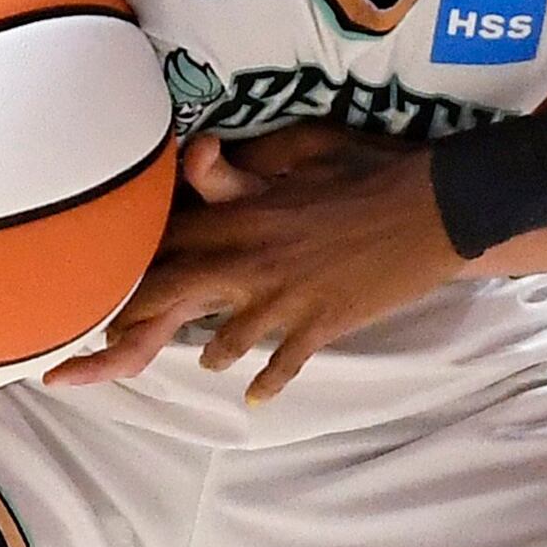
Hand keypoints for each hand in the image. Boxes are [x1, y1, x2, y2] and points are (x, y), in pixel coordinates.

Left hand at [61, 128, 451, 399]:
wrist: (438, 208)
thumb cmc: (372, 168)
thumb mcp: (304, 149)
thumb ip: (243, 164)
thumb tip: (195, 153)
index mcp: (243, 217)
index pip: (167, 243)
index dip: (131, 264)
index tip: (108, 280)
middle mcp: (252, 263)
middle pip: (172, 297)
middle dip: (134, 325)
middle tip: (111, 349)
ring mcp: (286, 301)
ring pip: (223, 342)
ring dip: (212, 352)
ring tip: (209, 358)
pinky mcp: (321, 327)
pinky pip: (281, 366)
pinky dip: (267, 384)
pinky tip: (256, 396)